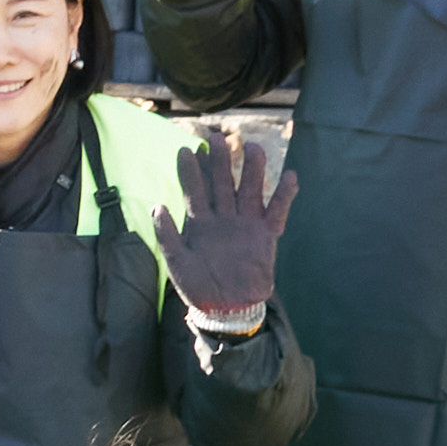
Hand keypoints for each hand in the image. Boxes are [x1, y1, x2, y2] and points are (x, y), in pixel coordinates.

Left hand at [159, 124, 291, 325]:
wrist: (227, 308)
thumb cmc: (199, 287)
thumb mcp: (177, 263)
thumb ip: (167, 236)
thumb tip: (157, 206)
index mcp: (200, 223)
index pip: (195, 191)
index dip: (191, 171)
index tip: (187, 150)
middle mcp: (223, 218)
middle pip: (222, 184)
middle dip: (220, 161)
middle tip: (217, 138)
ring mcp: (246, 223)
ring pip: (249, 191)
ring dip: (251, 170)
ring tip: (253, 148)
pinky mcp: (266, 234)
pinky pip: (277, 211)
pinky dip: (284, 195)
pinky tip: (289, 175)